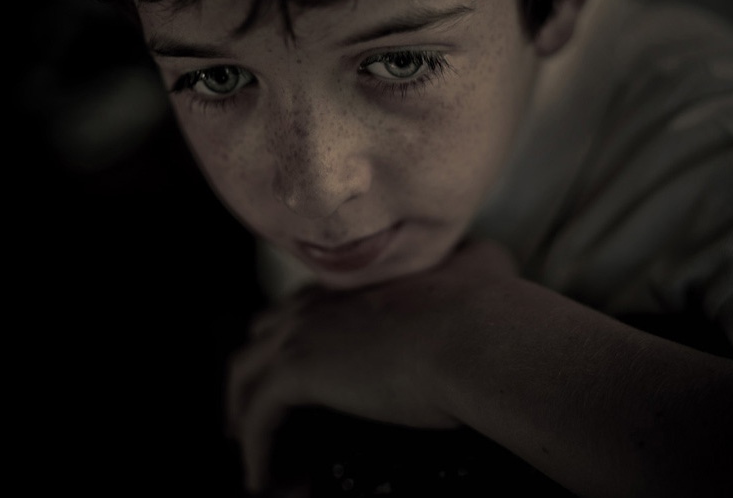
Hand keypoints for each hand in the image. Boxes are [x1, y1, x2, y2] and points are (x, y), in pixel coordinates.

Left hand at [225, 240, 518, 493]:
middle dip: (256, 370)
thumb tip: (487, 256)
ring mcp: (304, 333)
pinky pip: (258, 417)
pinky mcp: (298, 371)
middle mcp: (321, 301)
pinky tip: (263, 479)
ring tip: (252, 451)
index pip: (305, 306)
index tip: (298, 368)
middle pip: (262, 334)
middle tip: (260, 407)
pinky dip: (256, 450)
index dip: (295, 337)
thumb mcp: (482, 266)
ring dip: (243, 410)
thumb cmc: (489, 306)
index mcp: (356, 282)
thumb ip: (473, 259)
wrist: (476, 333)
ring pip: (245, 373)